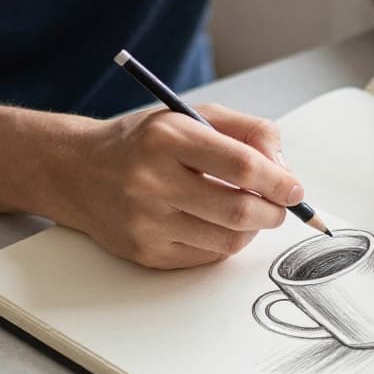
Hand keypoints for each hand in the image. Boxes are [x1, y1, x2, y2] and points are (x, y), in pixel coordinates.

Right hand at [43, 104, 302, 268]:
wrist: (78, 172)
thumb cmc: (143, 142)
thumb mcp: (192, 116)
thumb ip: (247, 131)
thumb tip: (285, 171)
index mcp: (167, 139)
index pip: (241, 164)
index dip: (279, 180)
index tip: (295, 189)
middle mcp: (152, 181)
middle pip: (239, 210)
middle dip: (274, 212)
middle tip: (281, 206)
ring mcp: (146, 222)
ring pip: (228, 240)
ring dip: (253, 229)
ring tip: (250, 212)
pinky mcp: (146, 253)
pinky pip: (207, 257)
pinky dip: (224, 243)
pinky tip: (216, 224)